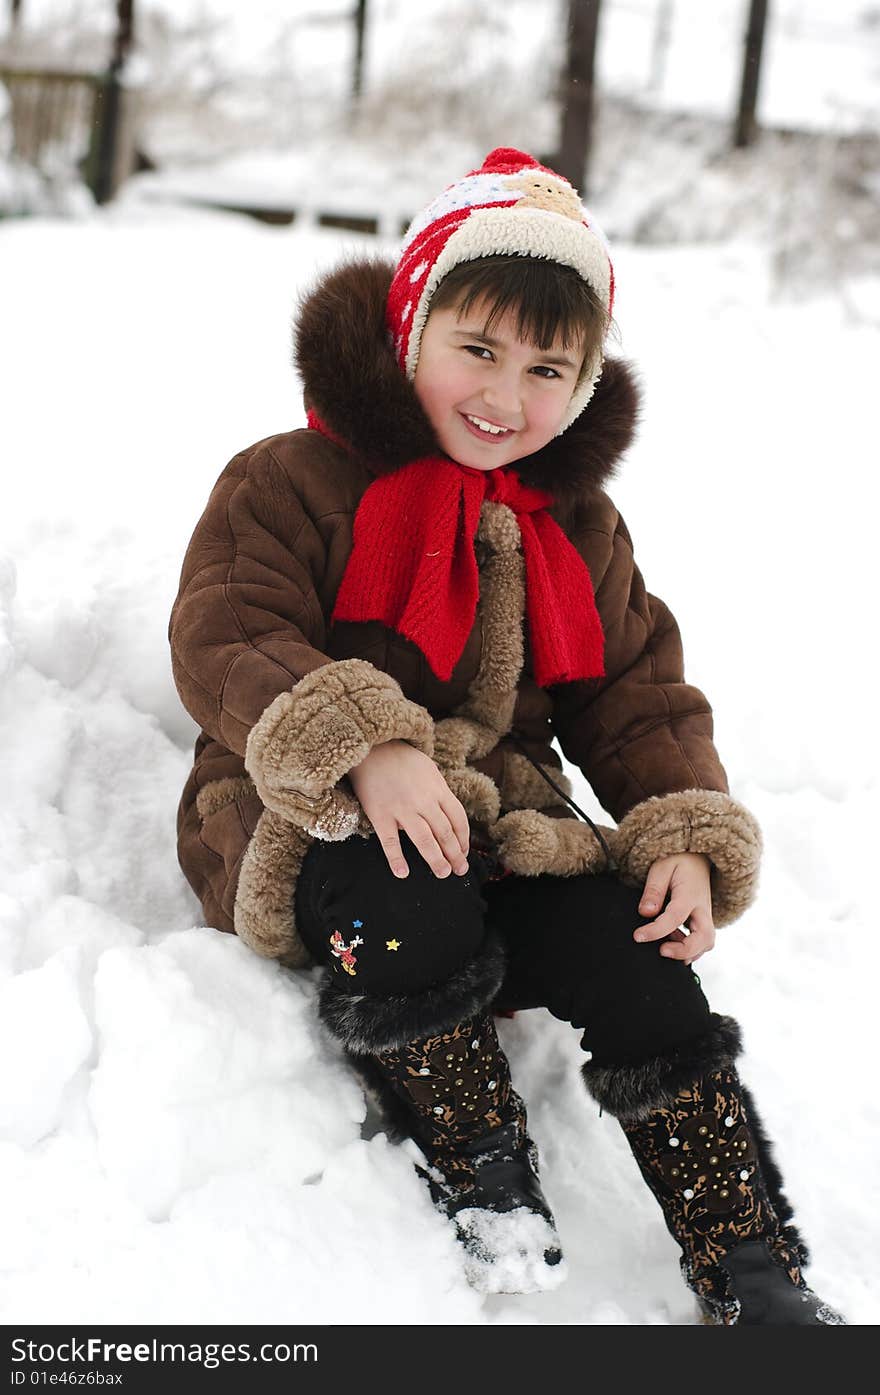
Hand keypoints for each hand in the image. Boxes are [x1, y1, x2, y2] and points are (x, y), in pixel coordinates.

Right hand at [348, 739, 470, 879]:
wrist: (371, 748)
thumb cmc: (401, 759)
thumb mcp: (428, 769)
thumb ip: (438, 791)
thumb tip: (445, 815)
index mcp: (438, 789)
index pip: (458, 819)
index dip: (464, 839)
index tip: (464, 852)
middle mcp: (423, 800)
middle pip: (444, 833)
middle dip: (455, 854)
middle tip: (460, 870)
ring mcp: (401, 808)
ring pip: (424, 840)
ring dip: (436, 859)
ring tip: (443, 873)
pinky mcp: (380, 814)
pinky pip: (390, 841)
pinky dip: (396, 859)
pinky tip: (402, 873)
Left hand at [633, 852, 714, 963]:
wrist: (697, 858)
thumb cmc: (677, 861)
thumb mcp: (661, 867)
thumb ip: (654, 890)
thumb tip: (646, 912)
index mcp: (690, 893)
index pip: (675, 916)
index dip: (656, 930)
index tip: (638, 937)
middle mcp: (703, 908)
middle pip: (705, 937)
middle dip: (684, 951)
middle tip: (661, 952)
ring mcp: (706, 916)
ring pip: (707, 942)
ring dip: (688, 952)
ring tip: (664, 950)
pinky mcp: (703, 922)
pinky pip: (702, 941)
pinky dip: (689, 949)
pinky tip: (670, 943)